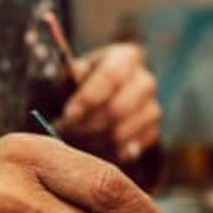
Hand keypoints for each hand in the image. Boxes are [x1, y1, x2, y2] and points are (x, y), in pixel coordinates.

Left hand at [57, 44, 160, 162]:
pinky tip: (85, 150)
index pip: (112, 76)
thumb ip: (68, 77)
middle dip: (86, 125)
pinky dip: (102, 154)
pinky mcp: (150, 135)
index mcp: (126, 57)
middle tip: (61, 134)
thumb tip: (75, 76)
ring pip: (121, 134)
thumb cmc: (74, 86)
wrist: (89, 105)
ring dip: (90, 143)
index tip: (67, 114)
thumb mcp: (67, 75)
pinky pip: (126, 151)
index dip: (88, 98)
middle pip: (118, 109)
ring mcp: (151, 110)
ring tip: (69, 143)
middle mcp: (144, 81)